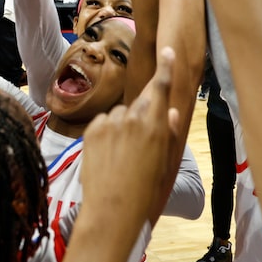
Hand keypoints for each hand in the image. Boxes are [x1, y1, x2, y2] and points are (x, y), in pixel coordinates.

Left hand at [79, 46, 177, 223]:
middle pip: (140, 102)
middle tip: (142, 137)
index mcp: (154, 124)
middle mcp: (132, 117)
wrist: (112, 209)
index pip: (160, 87)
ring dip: (123, 125)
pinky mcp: (92, 129)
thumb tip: (169, 111)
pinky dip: (107, 132)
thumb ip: (167, 132)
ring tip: (123, 154)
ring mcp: (109, 122)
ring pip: (120, 114)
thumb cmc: (145, 189)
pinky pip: (103, 123)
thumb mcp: (164, 162)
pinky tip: (109, 154)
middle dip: (144, 111)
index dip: (165, 68)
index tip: (167, 51)